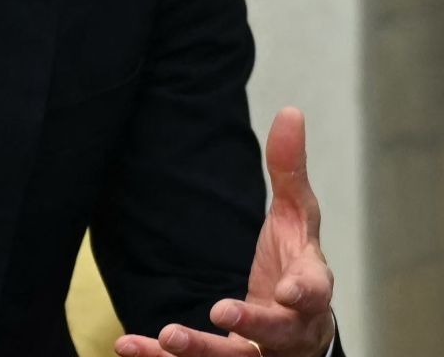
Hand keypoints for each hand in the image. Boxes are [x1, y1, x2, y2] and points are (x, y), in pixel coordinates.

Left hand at [116, 107, 336, 356]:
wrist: (295, 328)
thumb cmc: (295, 265)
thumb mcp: (297, 217)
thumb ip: (290, 171)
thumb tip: (290, 111)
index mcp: (310, 290)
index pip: (314, 293)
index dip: (304, 293)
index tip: (287, 290)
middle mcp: (288, 330)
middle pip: (276, 334)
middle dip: (251, 325)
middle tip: (221, 311)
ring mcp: (258, 355)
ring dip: (200, 353)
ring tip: (168, 336)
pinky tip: (129, 344)